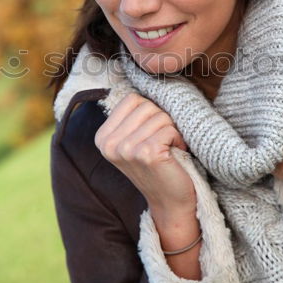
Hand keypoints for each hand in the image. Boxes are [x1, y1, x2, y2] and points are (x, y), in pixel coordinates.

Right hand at [94, 92, 196, 213]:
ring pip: (160, 116)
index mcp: (103, 136)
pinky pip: (169, 129)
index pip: (132, 99)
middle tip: (164, 142)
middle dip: (163, 120)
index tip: (153, 132)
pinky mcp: (145, 154)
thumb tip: (141, 79)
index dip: (151, 111)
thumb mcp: (135, 139)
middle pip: (147, 106)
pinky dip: (179, 139)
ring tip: (169, 149)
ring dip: (172, 131)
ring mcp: (126, 149)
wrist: (170, 202)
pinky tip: (175, 154)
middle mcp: (109, 143)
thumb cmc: (157, 164)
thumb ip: (133, 116)